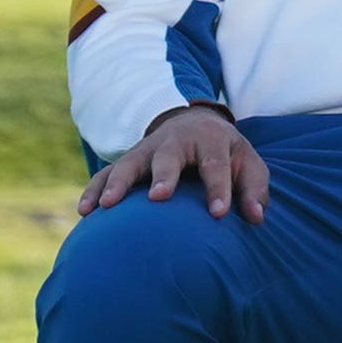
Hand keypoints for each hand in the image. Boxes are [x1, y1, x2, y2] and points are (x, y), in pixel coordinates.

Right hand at [86, 102, 268, 221]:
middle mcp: (176, 142)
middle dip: (164, 176)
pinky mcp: (128, 160)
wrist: (194, 124)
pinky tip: (85, 211)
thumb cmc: (225, 153)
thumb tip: (256, 219)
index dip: (218, 189)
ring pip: (129, 163)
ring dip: (117, 183)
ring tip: (107, 206)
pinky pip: (106, 173)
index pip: (216, 164)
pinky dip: (94, 189)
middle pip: (168, 157)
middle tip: (158, 197)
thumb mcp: (247, 163)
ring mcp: (147, 150)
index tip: (218, 214)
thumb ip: (253, 189)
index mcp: (211, 140)